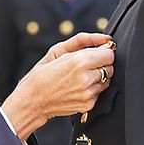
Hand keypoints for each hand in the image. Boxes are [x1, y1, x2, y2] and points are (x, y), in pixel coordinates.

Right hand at [0, 34, 115, 138]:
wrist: (32, 99)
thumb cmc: (42, 74)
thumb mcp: (58, 50)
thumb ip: (84, 41)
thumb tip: (106, 40)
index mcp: (79, 62)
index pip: (109, 53)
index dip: (103, 51)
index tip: (96, 53)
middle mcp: (86, 78)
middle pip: (110, 67)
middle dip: (100, 64)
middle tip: (85, 66)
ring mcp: (88, 93)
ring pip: (107, 80)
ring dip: (98, 77)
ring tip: (80, 78)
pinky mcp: (88, 104)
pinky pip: (100, 92)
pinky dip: (92, 89)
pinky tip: (78, 88)